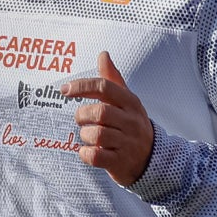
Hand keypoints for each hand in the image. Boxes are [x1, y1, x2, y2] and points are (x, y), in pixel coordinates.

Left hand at [63, 50, 154, 185]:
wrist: (152, 158)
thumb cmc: (131, 124)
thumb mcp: (127, 101)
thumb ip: (112, 79)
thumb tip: (103, 54)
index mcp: (131, 102)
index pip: (104, 87)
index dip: (81, 86)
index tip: (64, 90)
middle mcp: (131, 121)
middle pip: (99, 112)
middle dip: (82, 115)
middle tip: (81, 119)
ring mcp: (127, 143)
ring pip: (97, 134)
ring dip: (85, 135)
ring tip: (89, 136)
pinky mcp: (120, 162)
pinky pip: (96, 156)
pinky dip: (86, 153)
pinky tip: (87, 151)